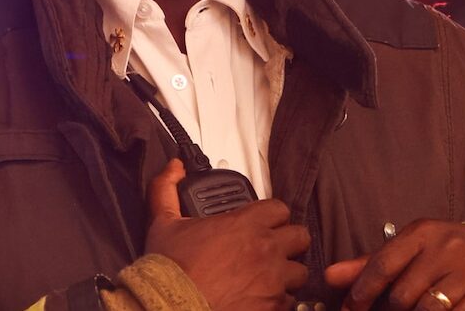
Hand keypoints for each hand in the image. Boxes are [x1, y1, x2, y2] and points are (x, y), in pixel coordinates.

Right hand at [145, 159, 310, 310]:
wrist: (171, 308)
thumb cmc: (170, 271)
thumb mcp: (163, 223)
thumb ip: (167, 189)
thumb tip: (174, 167)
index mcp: (244, 225)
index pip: (280, 208)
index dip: (273, 215)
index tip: (265, 222)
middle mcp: (265, 249)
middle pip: (300, 237)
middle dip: (290, 241)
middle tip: (273, 248)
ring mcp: (273, 280)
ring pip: (299, 272)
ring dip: (287, 273)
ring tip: (270, 277)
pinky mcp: (273, 307)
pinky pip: (290, 302)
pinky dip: (279, 301)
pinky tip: (262, 299)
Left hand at [324, 219, 464, 310]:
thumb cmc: (446, 253)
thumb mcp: (410, 248)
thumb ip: (370, 263)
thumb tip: (329, 276)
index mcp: (421, 233)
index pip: (382, 264)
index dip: (361, 292)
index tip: (350, 309)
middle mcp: (445, 249)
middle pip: (402, 294)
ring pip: (427, 309)